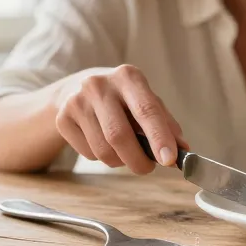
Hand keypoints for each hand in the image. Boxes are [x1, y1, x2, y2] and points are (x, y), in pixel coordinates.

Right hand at [54, 64, 187, 174]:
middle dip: (138, 160)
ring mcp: (77, 101)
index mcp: (128, 77)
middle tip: (148, 168)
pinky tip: (104, 144)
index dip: (159, 137)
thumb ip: (166, 124)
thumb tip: (183, 150)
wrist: (78, 89)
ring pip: (103, 150)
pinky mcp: (62, 118)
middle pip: (119, 135)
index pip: (146, 110)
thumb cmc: (123, 99)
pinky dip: (102, 158)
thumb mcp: (146, 101)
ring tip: (126, 153)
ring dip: (120, 161)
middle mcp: (99, 85)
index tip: (169, 160)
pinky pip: (88, 154)